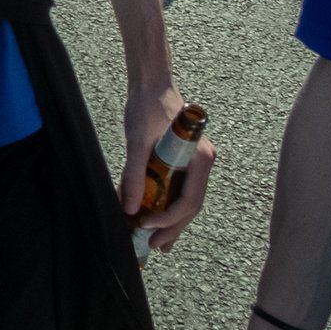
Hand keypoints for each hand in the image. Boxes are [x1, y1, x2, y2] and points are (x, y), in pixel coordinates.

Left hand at [119, 79, 214, 252]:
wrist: (151, 83)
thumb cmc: (148, 107)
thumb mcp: (138, 142)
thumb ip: (134, 175)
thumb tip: (129, 207)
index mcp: (200, 159)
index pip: (189, 201)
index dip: (168, 219)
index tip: (146, 224)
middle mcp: (202, 164)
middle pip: (190, 206)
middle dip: (172, 228)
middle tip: (153, 246)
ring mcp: (194, 163)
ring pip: (184, 200)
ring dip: (170, 221)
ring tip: (156, 242)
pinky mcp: (182, 161)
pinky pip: (177, 189)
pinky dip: (165, 205)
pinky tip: (153, 218)